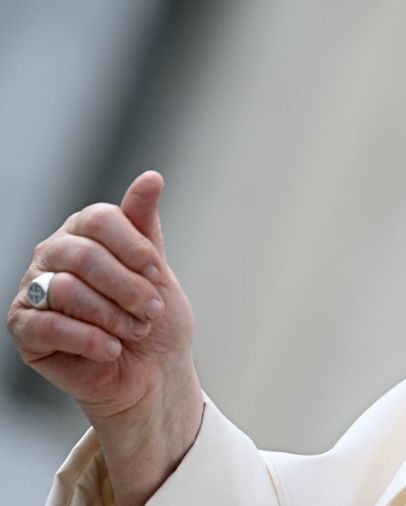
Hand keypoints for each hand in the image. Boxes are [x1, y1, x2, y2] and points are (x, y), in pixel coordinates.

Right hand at [7, 171, 202, 504]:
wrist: (152, 374)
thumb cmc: (154, 320)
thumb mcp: (156, 271)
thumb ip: (145, 225)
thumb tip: (151, 176)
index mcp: (83, 233)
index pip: (100, 219)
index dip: (133, 247)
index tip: (157, 273)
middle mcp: (52, 255)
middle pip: (84, 255)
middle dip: (128, 287)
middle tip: (152, 311)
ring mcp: (34, 291)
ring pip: (66, 290)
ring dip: (111, 316)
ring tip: (134, 332)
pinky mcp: (25, 330)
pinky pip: (47, 326)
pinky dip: (88, 339)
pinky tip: (111, 350)